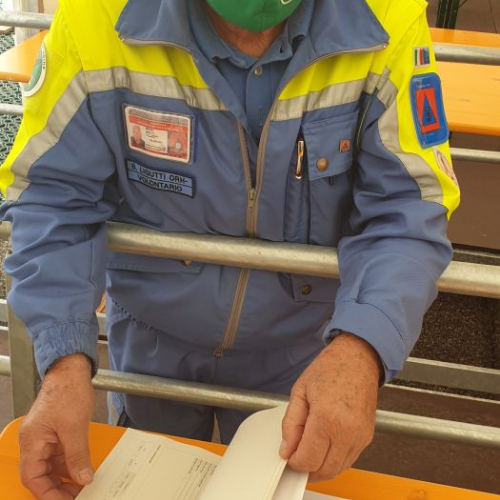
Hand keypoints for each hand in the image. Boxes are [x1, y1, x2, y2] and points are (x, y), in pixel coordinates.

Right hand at [19, 354, 94, 499]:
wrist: (72, 370)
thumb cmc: (68, 391)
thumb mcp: (75, 427)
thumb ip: (77, 455)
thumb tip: (83, 478)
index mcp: (32, 440)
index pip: (32, 477)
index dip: (47, 493)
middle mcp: (35, 440)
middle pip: (40, 474)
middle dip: (57, 487)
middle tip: (77, 495)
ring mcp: (45, 436)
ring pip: (51, 465)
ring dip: (65, 476)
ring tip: (82, 485)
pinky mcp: (55, 431)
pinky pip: (60, 454)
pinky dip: (70, 463)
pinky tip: (82, 469)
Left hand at [280, 333, 380, 481]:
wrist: (357, 358)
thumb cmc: (331, 368)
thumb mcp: (300, 391)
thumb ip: (291, 424)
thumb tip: (287, 449)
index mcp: (327, 418)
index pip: (308, 460)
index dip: (294, 462)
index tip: (288, 454)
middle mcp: (347, 431)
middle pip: (324, 470)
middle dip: (306, 468)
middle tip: (296, 456)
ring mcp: (360, 436)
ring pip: (337, 470)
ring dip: (321, 467)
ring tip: (309, 450)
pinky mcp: (367, 437)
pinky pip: (348, 460)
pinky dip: (334, 460)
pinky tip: (324, 446)